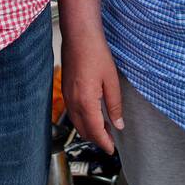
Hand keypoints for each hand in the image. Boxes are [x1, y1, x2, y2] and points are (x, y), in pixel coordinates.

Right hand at [61, 30, 123, 153]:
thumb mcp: (111, 80)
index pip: (95, 131)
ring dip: (89, 129)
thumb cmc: (95, 53)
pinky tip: (93, 114)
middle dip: (97, 138)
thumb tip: (118, 124)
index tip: (112, 150)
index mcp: (85, 101)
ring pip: (77, 123)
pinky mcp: (65, 90)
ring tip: (105, 129)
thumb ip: (114, 105)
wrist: (78, 35)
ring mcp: (67, 96)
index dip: (104, 143)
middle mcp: (73, 102)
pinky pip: (73, 112)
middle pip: (84, 130)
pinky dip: (83, 119)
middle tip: (111, 141)